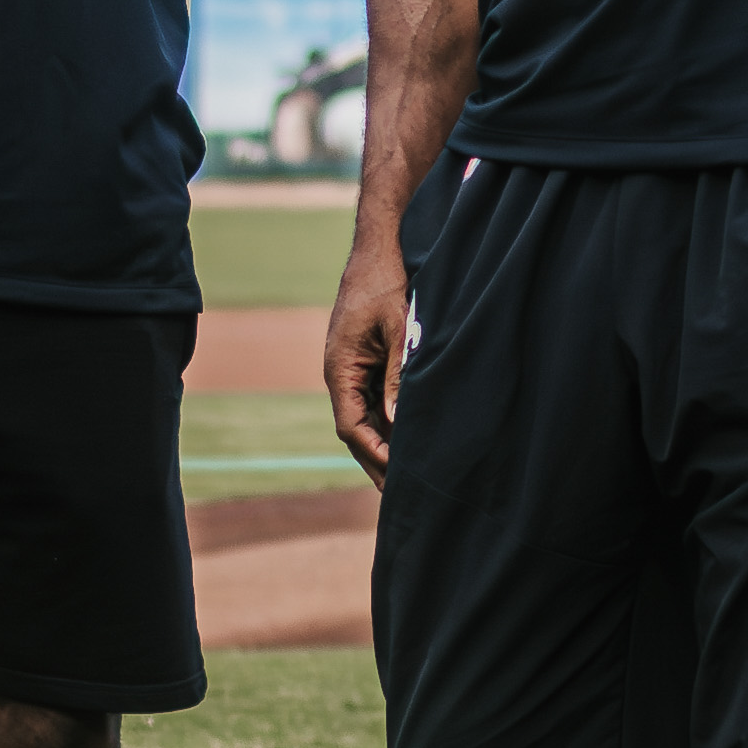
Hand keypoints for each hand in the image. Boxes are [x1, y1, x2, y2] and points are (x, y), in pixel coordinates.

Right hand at [323, 227, 414, 484]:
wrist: (378, 249)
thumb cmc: (387, 284)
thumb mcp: (398, 330)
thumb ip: (398, 376)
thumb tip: (398, 423)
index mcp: (339, 369)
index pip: (351, 426)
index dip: (374, 453)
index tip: (400, 473)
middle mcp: (339, 374)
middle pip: (355, 430)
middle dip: (377, 462)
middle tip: (401, 498)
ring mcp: (350, 370)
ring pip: (364, 419)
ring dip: (383, 447)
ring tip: (407, 480)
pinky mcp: (363, 362)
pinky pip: (371, 402)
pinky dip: (387, 424)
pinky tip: (407, 441)